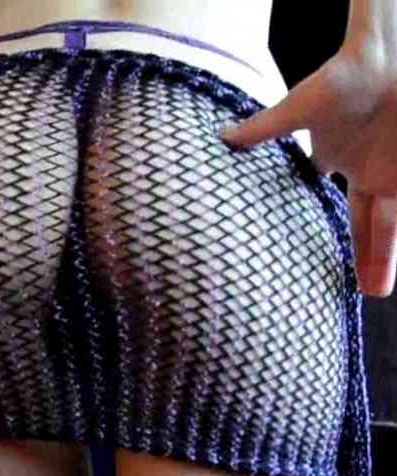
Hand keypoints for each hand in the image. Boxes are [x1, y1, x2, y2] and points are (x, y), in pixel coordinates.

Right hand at [219, 46, 396, 297]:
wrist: (388, 58)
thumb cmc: (343, 75)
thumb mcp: (299, 108)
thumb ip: (263, 129)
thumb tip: (221, 137)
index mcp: (336, 158)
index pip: (324, 202)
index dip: (318, 227)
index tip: (307, 255)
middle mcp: (365, 170)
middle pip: (364, 224)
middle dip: (363, 257)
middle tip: (359, 291)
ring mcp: (387, 174)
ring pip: (386, 227)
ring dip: (382, 258)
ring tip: (376, 292)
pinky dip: (393, 245)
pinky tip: (388, 273)